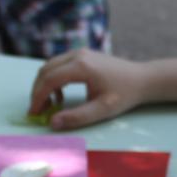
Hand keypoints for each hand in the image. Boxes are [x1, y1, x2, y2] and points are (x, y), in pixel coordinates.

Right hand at [28, 49, 149, 129]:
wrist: (142, 79)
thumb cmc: (125, 94)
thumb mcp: (102, 109)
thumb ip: (77, 117)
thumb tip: (53, 123)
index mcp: (81, 66)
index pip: (49, 80)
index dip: (38, 97)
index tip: (33, 114)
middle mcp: (78, 55)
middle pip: (45, 70)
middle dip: (37, 91)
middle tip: (37, 112)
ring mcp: (80, 53)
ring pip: (50, 66)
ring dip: (44, 85)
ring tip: (49, 106)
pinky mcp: (82, 55)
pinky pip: (59, 65)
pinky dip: (53, 80)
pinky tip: (60, 96)